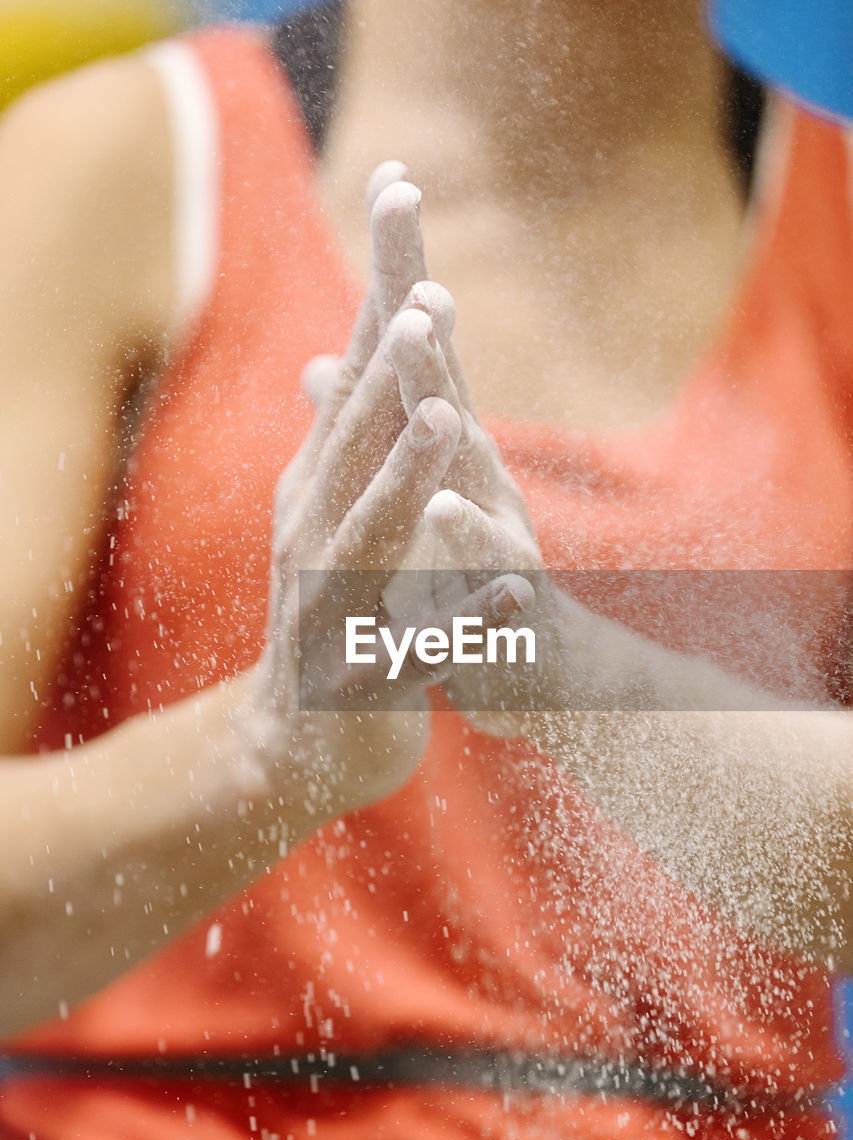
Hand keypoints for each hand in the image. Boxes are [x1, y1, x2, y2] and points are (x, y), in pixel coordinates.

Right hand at [235, 167, 528, 829]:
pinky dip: (463, 617)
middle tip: (428, 302)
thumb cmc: (334, 616)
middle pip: (354, 449)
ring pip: (371, 537)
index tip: (403, 212)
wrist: (300, 743)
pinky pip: (419, 647)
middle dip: (390, 374)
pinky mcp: (366, 678)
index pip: (354, 392)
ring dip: (405, 478)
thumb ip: (341, 446)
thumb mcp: (331, 524)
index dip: (381, 311)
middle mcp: (314, 538)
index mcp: (317, 495)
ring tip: (444, 422)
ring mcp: (333, 609)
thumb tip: (332, 362)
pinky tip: (511, 593)